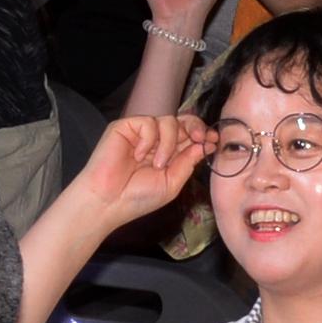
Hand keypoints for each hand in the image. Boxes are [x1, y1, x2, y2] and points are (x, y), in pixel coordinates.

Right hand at [73, 111, 211, 229]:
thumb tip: (203, 145)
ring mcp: (141, 133)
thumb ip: (187, 163)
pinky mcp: (126, 127)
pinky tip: (139, 156)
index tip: (214, 141)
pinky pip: (148, 122)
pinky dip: (149, 139)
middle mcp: (156, 141)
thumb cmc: (137, 198)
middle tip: (200, 138)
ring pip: (168, 121)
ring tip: (158, 164)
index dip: (203, 135)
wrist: (108, 202)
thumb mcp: (171, 184)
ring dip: (169, 142)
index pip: (189, 136)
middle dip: (195, 127)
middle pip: (182, 122)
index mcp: (169, 154)